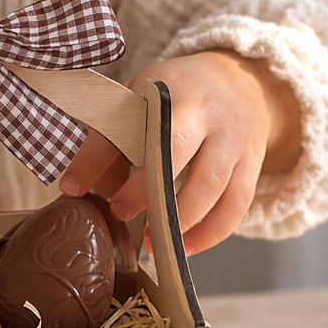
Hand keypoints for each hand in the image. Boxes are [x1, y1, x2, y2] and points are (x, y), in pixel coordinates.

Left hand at [59, 51, 301, 253]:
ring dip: (180, 219)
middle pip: (177, 148)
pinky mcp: (252, 164)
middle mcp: (206, 112)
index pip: (128, 122)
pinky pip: (236, 205)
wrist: (240, 81)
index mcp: (169, 91)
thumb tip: (76, 188)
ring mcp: (234, 139)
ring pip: (212, 183)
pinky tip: (186, 246)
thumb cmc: (177, 96)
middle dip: (146, 188)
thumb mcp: (138, 99)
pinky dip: (211, 232)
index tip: (74, 187)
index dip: (100, 155)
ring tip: (152, 240)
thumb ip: (110, 139)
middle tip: (119, 213)